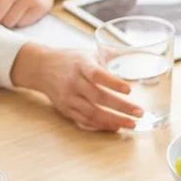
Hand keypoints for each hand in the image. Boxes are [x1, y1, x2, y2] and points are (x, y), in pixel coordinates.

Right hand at [11, 44, 144, 131]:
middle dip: (121, 107)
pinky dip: (101, 125)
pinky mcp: (65, 109)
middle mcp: (73, 81)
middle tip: (139, 113)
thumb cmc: (70, 60)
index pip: (97, 74)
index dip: (113, 83)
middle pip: (98, 97)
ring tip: (131, 124)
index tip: (129, 90)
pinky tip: (115, 126)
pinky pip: (84, 120)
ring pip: (92, 112)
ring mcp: (68, 97)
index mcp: (80, 64)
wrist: (41, 68)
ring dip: (113, 120)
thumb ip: (108, 57)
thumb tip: (135, 55)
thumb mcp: (87, 53)